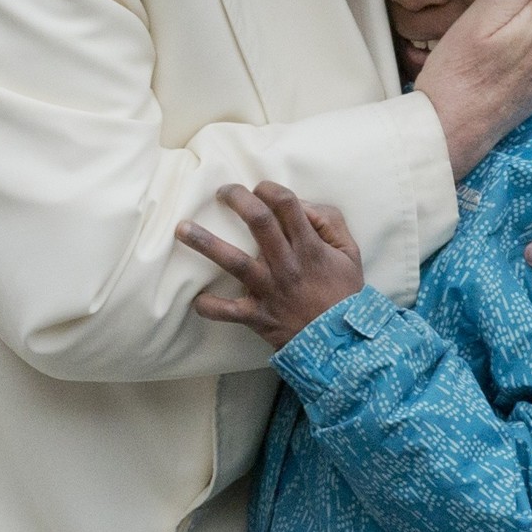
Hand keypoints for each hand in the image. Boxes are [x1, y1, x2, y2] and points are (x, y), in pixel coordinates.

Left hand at [175, 181, 363, 349]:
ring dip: (206, 243)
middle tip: (222, 192)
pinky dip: (209, 306)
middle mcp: (287, 264)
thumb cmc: (343, 292)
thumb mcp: (349, 251)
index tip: (259, 187)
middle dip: (236, 199)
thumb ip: (330, 222)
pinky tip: (196, 297)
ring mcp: (269, 290)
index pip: (286, 205)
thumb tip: (301, 204)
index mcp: (309, 246)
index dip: (270, 189)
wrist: (342, 343)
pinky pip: (227, 312)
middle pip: (258, 222)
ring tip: (182, 229)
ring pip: (234, 261)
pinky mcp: (257, 316)